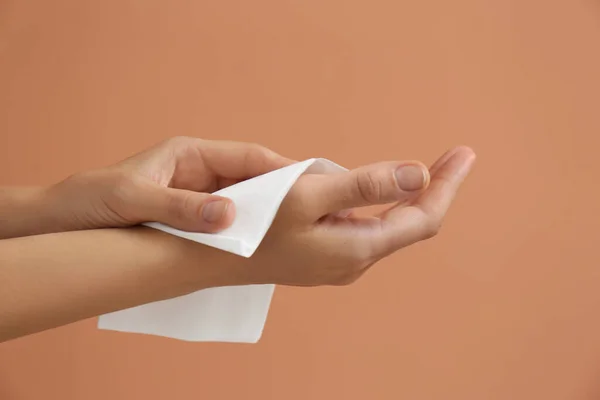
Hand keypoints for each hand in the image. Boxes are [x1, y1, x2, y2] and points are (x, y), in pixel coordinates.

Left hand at [47, 137, 294, 233]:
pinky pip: (229, 226)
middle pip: (253, 180)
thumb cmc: (92, 200)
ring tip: (298, 234)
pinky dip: (246, 235)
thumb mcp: (133, 198)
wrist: (62, 223)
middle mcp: (200, 174)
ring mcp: (199, 199)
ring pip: (244, 205)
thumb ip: (180, 207)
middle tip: (316, 212)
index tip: (311, 184)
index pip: (248, 157)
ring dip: (267, 218)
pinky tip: (261, 250)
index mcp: (191, 154)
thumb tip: (230, 216)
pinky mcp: (193, 222)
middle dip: (283, 195)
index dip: (281, 170)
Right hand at [232, 146, 475, 286]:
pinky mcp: (325, 254)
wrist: (216, 258)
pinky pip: (364, 226)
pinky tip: (376, 189)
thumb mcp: (309, 196)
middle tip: (455, 156)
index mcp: (359, 246)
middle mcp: (356, 259)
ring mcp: (340, 260)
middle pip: (410, 223)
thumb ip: (365, 186)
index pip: (423, 218)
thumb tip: (418, 175)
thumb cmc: (256, 225)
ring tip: (426, 168)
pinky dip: (380, 204)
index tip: (464, 154)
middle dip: (435, 188)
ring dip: (407, 196)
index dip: (447, 185)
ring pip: (387, 225)